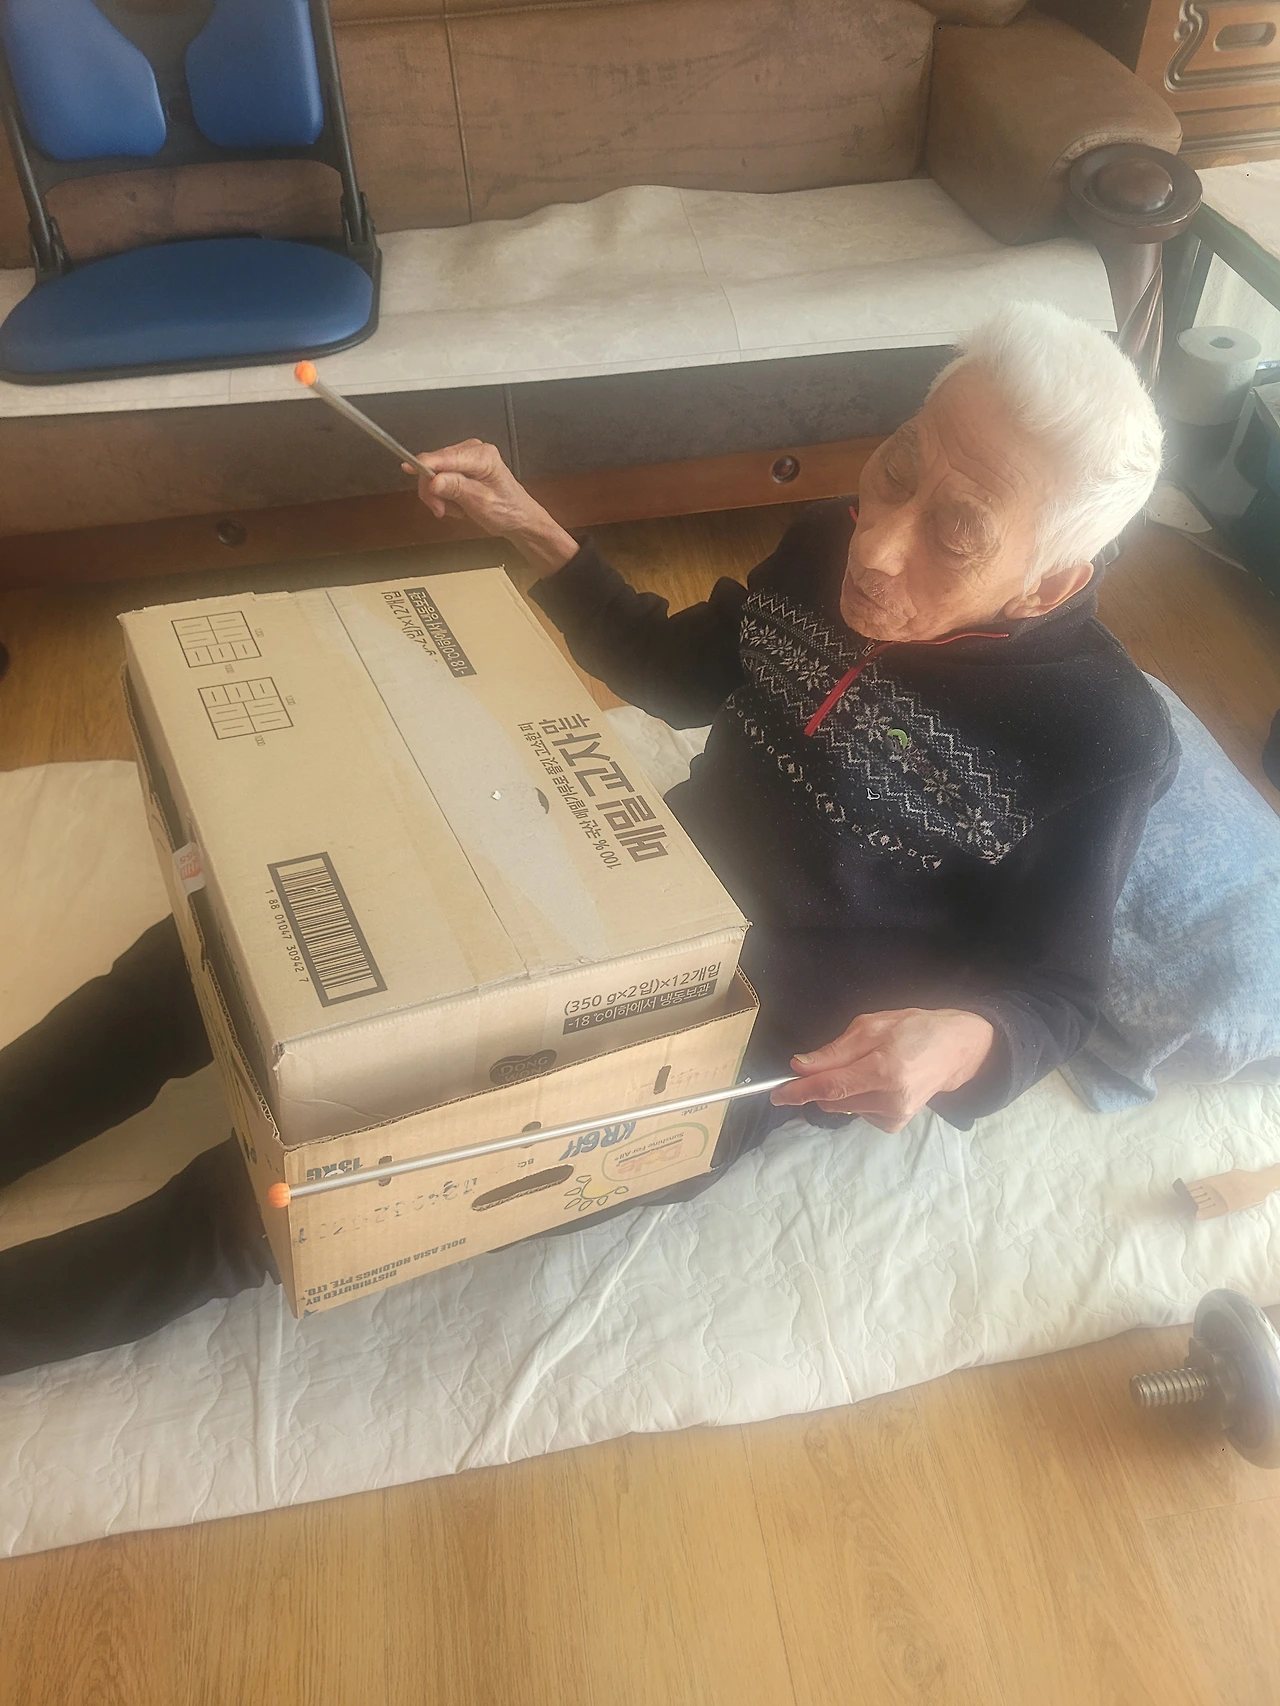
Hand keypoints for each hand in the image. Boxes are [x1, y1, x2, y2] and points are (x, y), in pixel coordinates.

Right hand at [404, 440, 578, 572]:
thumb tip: (434, 480)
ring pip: (435, 473)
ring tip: (454, 509)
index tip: (408, 468)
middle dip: (433, 490)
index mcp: (483, 455)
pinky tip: (456, 504)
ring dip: (439, 495)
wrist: (518, 519)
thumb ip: (456, 489)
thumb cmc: (507, 510)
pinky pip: (440, 478)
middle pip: (436, 464)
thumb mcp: (481, 503)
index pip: (446, 456)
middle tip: (441, 509)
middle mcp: (474, 451)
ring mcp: (467, 458)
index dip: (425, 464)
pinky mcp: (461, 466)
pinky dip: (443, 495)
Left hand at [769, 1008, 995, 1133]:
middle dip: (820, 1083)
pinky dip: (856, 1098)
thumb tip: (800, 1066)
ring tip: (868, 1066)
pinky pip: (857, 1112)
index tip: (776, 1094)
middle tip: (834, 1060)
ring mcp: (894, 1115)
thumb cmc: (914, 1029)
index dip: (799, 1090)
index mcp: (884, 1070)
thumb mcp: (872, 1026)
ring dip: (840, 1089)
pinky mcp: (894, 1124)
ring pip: (841, 1107)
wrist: (955, 1050)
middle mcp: (890, 1099)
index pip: (830, 1086)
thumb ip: (835, 1050)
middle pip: (831, 1099)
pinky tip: (877, 1082)